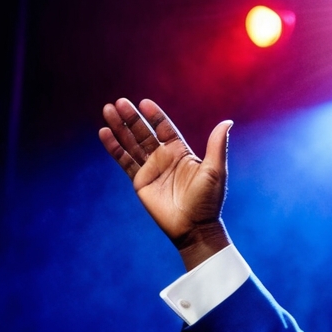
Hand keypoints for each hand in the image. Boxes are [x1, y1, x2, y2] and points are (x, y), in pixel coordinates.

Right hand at [98, 97, 231, 268]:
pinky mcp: (140, 182)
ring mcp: (151, 169)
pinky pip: (124, 161)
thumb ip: (217, 145)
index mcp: (181, 153)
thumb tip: (227, 122)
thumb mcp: (214, 170)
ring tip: (107, 110)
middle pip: (144, 133)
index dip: (155, 116)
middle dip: (132, 118)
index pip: (165, 129)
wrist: (194, 228)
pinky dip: (114, 148)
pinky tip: (104, 133)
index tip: (144, 103)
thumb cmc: (208, 201)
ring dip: (119, 128)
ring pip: (131, 144)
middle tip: (119, 103)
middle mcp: (164, 158)